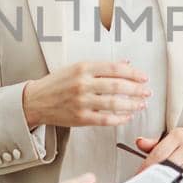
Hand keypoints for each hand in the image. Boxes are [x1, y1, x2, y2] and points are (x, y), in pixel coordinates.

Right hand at [22, 61, 151, 128]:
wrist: (35, 100)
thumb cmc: (57, 83)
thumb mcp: (77, 68)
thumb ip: (101, 67)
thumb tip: (125, 63)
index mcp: (83, 68)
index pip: (115, 68)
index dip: (133, 73)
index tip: (143, 77)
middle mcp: (83, 83)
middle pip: (118, 86)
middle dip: (137, 89)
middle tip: (147, 91)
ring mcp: (81, 102)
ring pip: (114, 103)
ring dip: (132, 104)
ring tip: (141, 104)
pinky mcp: (80, 118)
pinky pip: (105, 119)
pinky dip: (120, 118)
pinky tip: (127, 116)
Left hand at [133, 125, 182, 179]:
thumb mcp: (172, 136)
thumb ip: (154, 143)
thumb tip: (139, 143)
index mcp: (178, 136)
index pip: (158, 153)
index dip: (146, 167)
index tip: (139, 175)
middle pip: (167, 165)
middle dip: (155, 175)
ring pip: (178, 175)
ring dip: (166, 182)